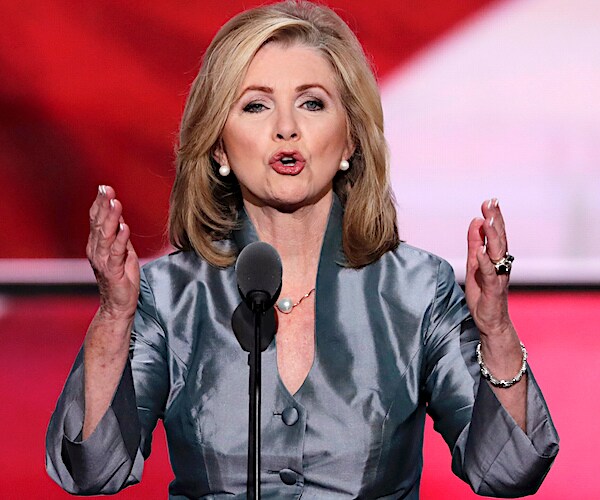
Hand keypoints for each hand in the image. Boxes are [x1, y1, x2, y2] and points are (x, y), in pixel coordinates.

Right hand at [87, 185, 139, 320]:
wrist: (119, 305)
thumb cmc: (122, 278)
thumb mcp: (122, 251)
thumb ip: (119, 235)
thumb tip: (119, 216)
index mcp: (97, 244)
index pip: (96, 219)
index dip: (100, 203)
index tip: (104, 187)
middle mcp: (96, 250)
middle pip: (98, 224)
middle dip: (103, 205)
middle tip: (108, 190)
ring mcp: (103, 260)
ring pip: (105, 235)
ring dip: (111, 218)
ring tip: (116, 203)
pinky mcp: (112, 271)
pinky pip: (116, 253)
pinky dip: (120, 239)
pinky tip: (124, 228)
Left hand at [465, 198, 511, 336]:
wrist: (490, 322)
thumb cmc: (483, 293)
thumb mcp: (474, 264)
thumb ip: (474, 243)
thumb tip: (476, 221)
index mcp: (496, 257)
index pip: (496, 233)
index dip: (494, 217)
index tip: (490, 200)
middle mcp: (501, 264)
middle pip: (499, 239)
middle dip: (496, 220)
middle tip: (491, 202)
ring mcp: (499, 276)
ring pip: (497, 253)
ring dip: (493, 236)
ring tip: (488, 220)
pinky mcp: (494, 290)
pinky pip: (490, 274)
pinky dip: (485, 263)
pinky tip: (480, 251)